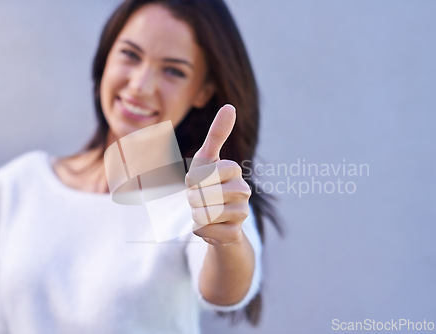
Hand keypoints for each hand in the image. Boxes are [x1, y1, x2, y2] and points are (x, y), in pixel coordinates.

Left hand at [185, 104, 251, 245]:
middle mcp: (243, 191)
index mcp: (234, 170)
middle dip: (192, 198)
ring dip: (195, 214)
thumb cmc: (208, 185)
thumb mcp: (206, 160)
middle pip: (203, 194)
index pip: (206, 171)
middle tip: (198, 199)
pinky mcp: (235, 234)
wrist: (216, 222)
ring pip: (205, 213)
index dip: (195, 177)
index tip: (198, 180)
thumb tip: (230, 106)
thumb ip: (217, 134)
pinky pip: (206, 231)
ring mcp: (242, 213)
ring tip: (203, 212)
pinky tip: (210, 227)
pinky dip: (200, 230)